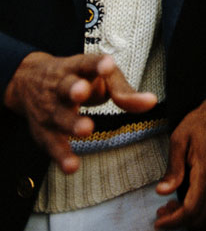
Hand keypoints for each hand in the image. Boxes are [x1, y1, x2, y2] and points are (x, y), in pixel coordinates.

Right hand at [3, 51, 156, 173]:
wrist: (29, 81)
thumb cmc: (78, 78)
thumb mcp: (100, 78)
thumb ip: (124, 91)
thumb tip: (151, 102)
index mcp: (78, 68)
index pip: (87, 63)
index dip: (97, 64)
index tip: (107, 64)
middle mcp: (61, 86)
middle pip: (66, 86)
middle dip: (74, 89)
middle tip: (82, 92)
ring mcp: (50, 108)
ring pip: (58, 115)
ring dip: (71, 123)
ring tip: (87, 129)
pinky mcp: (42, 130)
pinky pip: (51, 144)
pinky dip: (61, 156)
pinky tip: (72, 167)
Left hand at [154, 97, 205, 229]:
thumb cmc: (201, 121)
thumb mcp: (180, 138)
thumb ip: (173, 167)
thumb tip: (162, 192)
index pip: (192, 209)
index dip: (174, 221)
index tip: (158, 222)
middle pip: (202, 217)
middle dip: (180, 222)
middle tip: (162, 213)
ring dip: (191, 217)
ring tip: (172, 206)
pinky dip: (202, 209)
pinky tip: (188, 198)